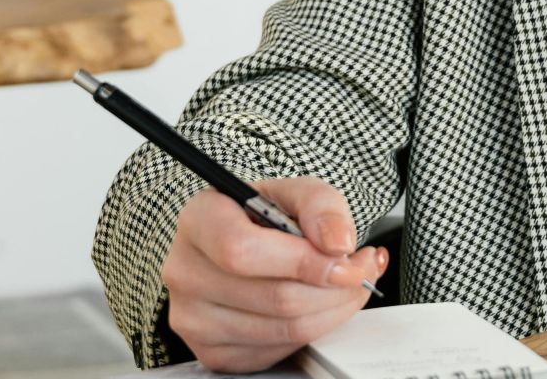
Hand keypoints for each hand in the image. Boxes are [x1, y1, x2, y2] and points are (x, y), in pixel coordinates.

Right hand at [162, 176, 388, 372]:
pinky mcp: (212, 352)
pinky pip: (277, 350)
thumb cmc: (266, 217)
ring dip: (332, 309)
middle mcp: (185, 270)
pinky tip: (319, 305)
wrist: (247, 245)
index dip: (302, 260)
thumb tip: (337, 243)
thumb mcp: (296, 192)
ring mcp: (193, 318)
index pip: (241, 250)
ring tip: (348, 284)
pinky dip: (312, 330)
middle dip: (334, 288)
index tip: (345, 257)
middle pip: (273, 296)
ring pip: (282, 328)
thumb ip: (321, 205)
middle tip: (361, 270)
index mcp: (199, 219)